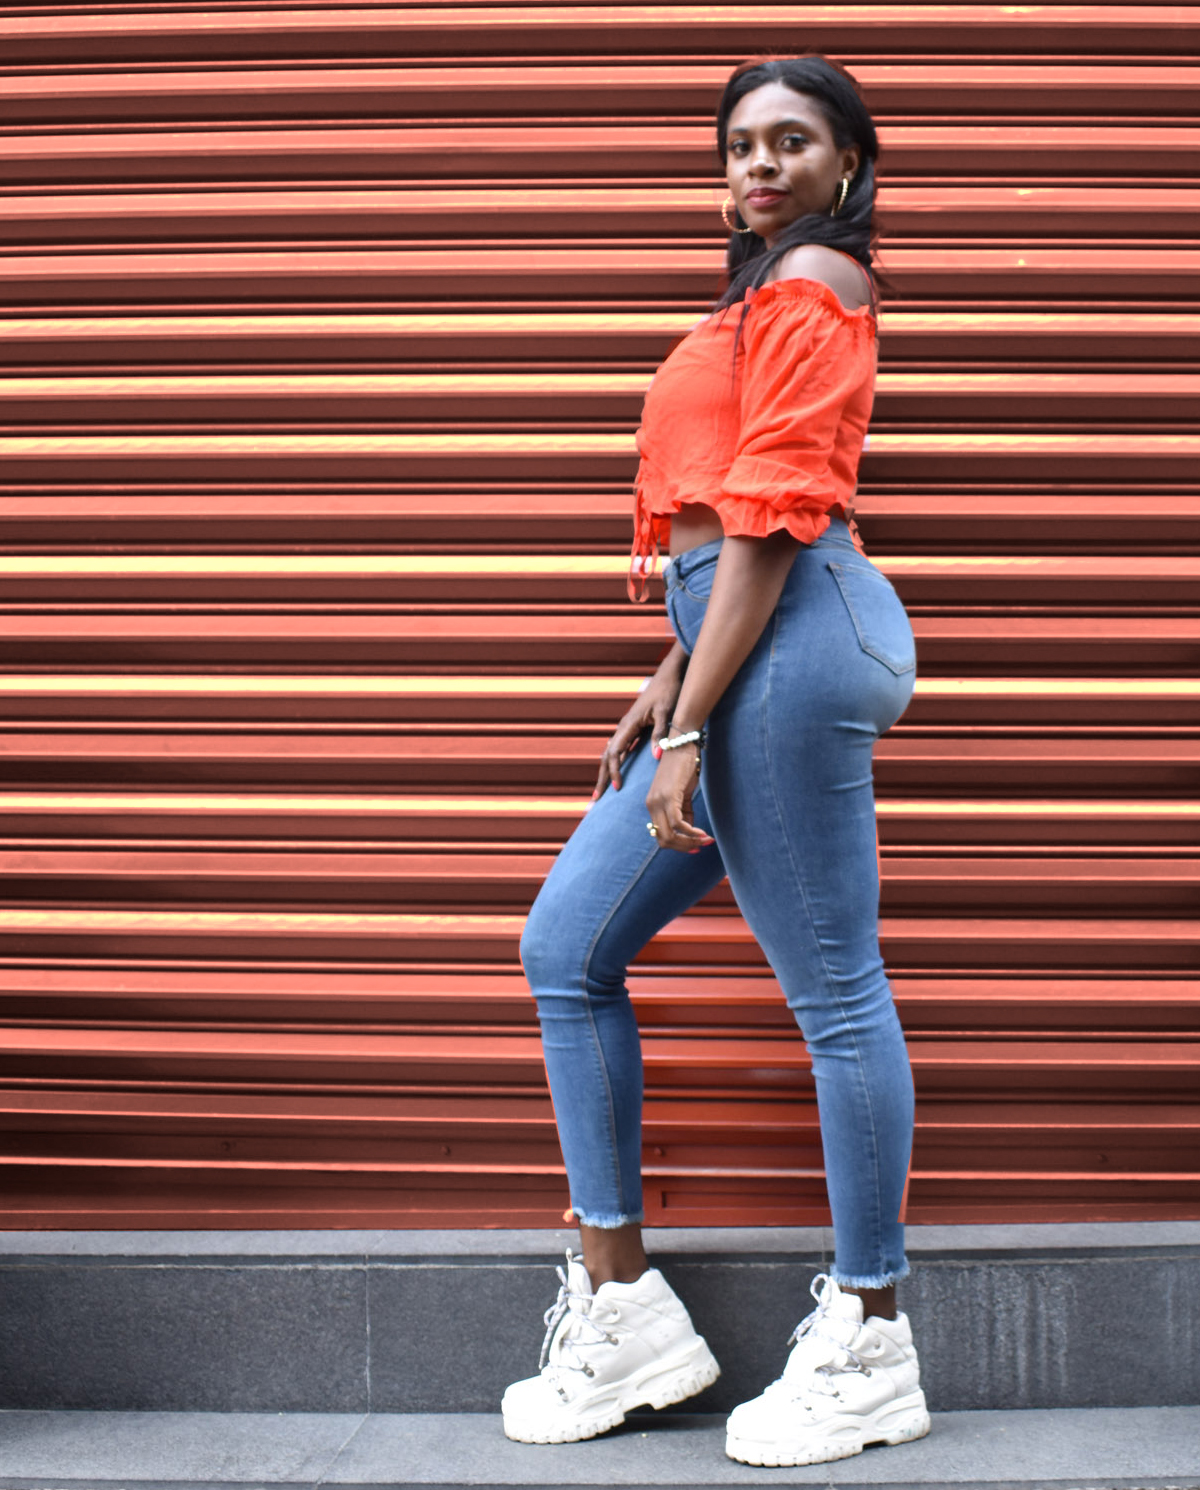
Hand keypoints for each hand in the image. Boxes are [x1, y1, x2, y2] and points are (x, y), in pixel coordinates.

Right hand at [594, 647, 685, 798]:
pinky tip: (617, 772)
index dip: (614, 772)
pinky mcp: (634, 727)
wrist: (670, 674)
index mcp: (628, 725)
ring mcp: (628, 727)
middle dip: (601, 777)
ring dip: (606, 771)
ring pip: (611, 753)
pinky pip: (620, 748)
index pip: (614, 753)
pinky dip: (615, 762)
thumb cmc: (669, 691)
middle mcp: (624, 727)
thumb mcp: (666, 713)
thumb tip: (656, 758)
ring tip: (602, 790)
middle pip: (607, 756)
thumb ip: (661, 735)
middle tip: (595, 799)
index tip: (616, 788)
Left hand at [645, 744, 714, 852]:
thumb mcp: (683, 794)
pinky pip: (677, 823)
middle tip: (702, 846)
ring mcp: (657, 801)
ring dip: (689, 842)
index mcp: (652, 805)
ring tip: (706, 840)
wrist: (682, 744)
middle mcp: (651, 805)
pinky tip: (703, 833)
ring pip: (669, 835)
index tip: (695, 847)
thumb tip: (691, 832)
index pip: (660, 835)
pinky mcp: (668, 796)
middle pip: (663, 840)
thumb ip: (685, 813)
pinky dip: (691, 832)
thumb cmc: (684, 767)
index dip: (678, 846)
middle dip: (684, 847)